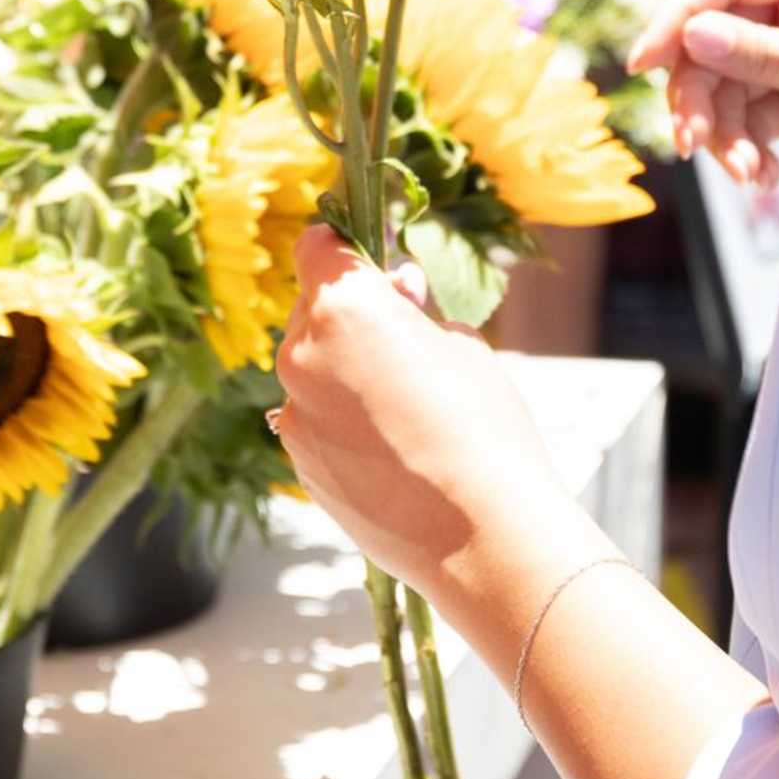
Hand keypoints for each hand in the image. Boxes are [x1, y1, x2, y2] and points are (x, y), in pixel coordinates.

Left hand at [273, 229, 605, 619]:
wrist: (479, 532)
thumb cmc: (482, 424)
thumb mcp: (461, 343)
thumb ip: (414, 311)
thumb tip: (397, 293)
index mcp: (343, 307)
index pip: (316, 247)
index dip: (342, 246)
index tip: (369, 258)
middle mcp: (303, 354)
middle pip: (312, 308)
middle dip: (350, 311)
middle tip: (405, 332)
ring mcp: (296, 413)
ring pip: (311, 366)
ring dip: (343, 367)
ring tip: (405, 401)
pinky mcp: (299, 462)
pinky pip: (314, 417)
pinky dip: (340, 417)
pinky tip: (391, 444)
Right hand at [626, 0, 778, 187]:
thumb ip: (763, 54)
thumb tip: (692, 37)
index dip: (677, 15)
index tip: (643, 63)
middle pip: (713, 39)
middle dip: (699, 94)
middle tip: (691, 143)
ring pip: (726, 86)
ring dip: (724, 133)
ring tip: (744, 174)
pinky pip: (751, 116)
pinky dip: (748, 148)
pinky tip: (761, 177)